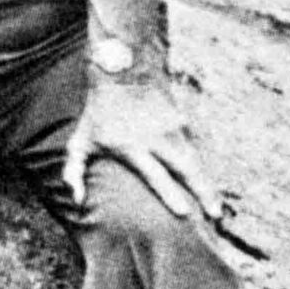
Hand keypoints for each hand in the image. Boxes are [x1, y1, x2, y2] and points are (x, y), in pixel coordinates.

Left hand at [63, 72, 221, 220]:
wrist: (121, 73)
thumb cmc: (97, 114)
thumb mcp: (80, 140)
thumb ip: (74, 170)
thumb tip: (76, 199)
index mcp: (131, 146)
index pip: (155, 174)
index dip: (169, 194)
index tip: (183, 212)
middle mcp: (156, 138)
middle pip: (186, 168)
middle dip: (204, 192)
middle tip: (215, 215)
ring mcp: (171, 128)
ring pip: (195, 160)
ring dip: (207, 184)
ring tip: (215, 206)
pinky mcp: (181, 121)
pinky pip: (194, 149)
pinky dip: (200, 167)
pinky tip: (205, 184)